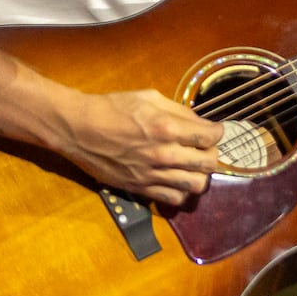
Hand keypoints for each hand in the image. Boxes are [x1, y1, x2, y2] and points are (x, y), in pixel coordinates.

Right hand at [55, 90, 223, 206]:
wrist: (79, 129)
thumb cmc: (112, 107)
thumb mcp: (148, 96)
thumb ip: (178, 110)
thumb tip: (198, 122)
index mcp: (167, 127)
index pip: (211, 136)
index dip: (217, 131)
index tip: (213, 130)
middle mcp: (164, 154)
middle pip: (209, 163)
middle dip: (212, 153)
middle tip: (204, 147)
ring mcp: (153, 174)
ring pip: (196, 185)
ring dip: (200, 174)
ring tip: (192, 165)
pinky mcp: (141, 188)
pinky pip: (174, 199)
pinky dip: (181, 191)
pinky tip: (176, 179)